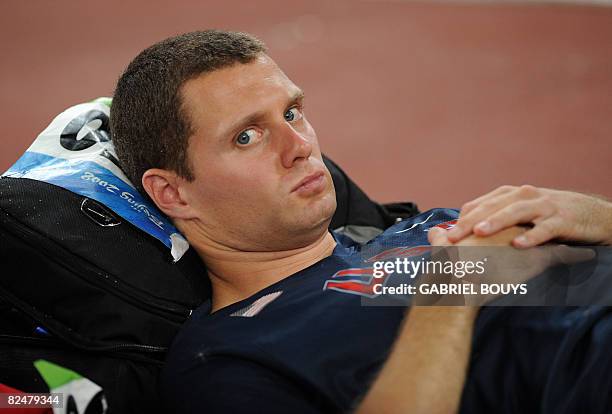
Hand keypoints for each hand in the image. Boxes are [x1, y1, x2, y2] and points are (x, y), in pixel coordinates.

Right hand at [427, 225, 594, 305]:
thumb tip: (433, 232)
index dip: (516, 217)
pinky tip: (586, 254)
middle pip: (530, 218)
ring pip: (549, 232)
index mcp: (488, 222)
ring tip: (574, 235)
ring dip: (561, 233)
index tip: (525, 220)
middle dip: (541, 220)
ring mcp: (524, 241)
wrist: (457, 286)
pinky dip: (575, 254)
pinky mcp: (538, 258)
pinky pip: (562, 254)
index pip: (508, 214)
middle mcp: (508, 227)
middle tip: (551, 222)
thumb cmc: (449, 271)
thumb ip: (439, 239)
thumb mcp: (442, 251)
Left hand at [446, 185, 611, 247]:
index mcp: (510, 195)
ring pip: (515, 212)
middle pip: (492, 207)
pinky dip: (531, 236)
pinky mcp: (562, 220)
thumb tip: (463, 229)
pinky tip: (518, 246)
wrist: (592, 213)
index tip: (445, 235)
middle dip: (470, 222)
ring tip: (479, 233)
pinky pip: (545, 229)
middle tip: (452, 237)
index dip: (462, 219)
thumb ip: (495, 217)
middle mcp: (524, 196)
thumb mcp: (520, 212)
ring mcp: (543, 206)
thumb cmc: (548, 215)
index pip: (480, 204)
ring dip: (496, 222)